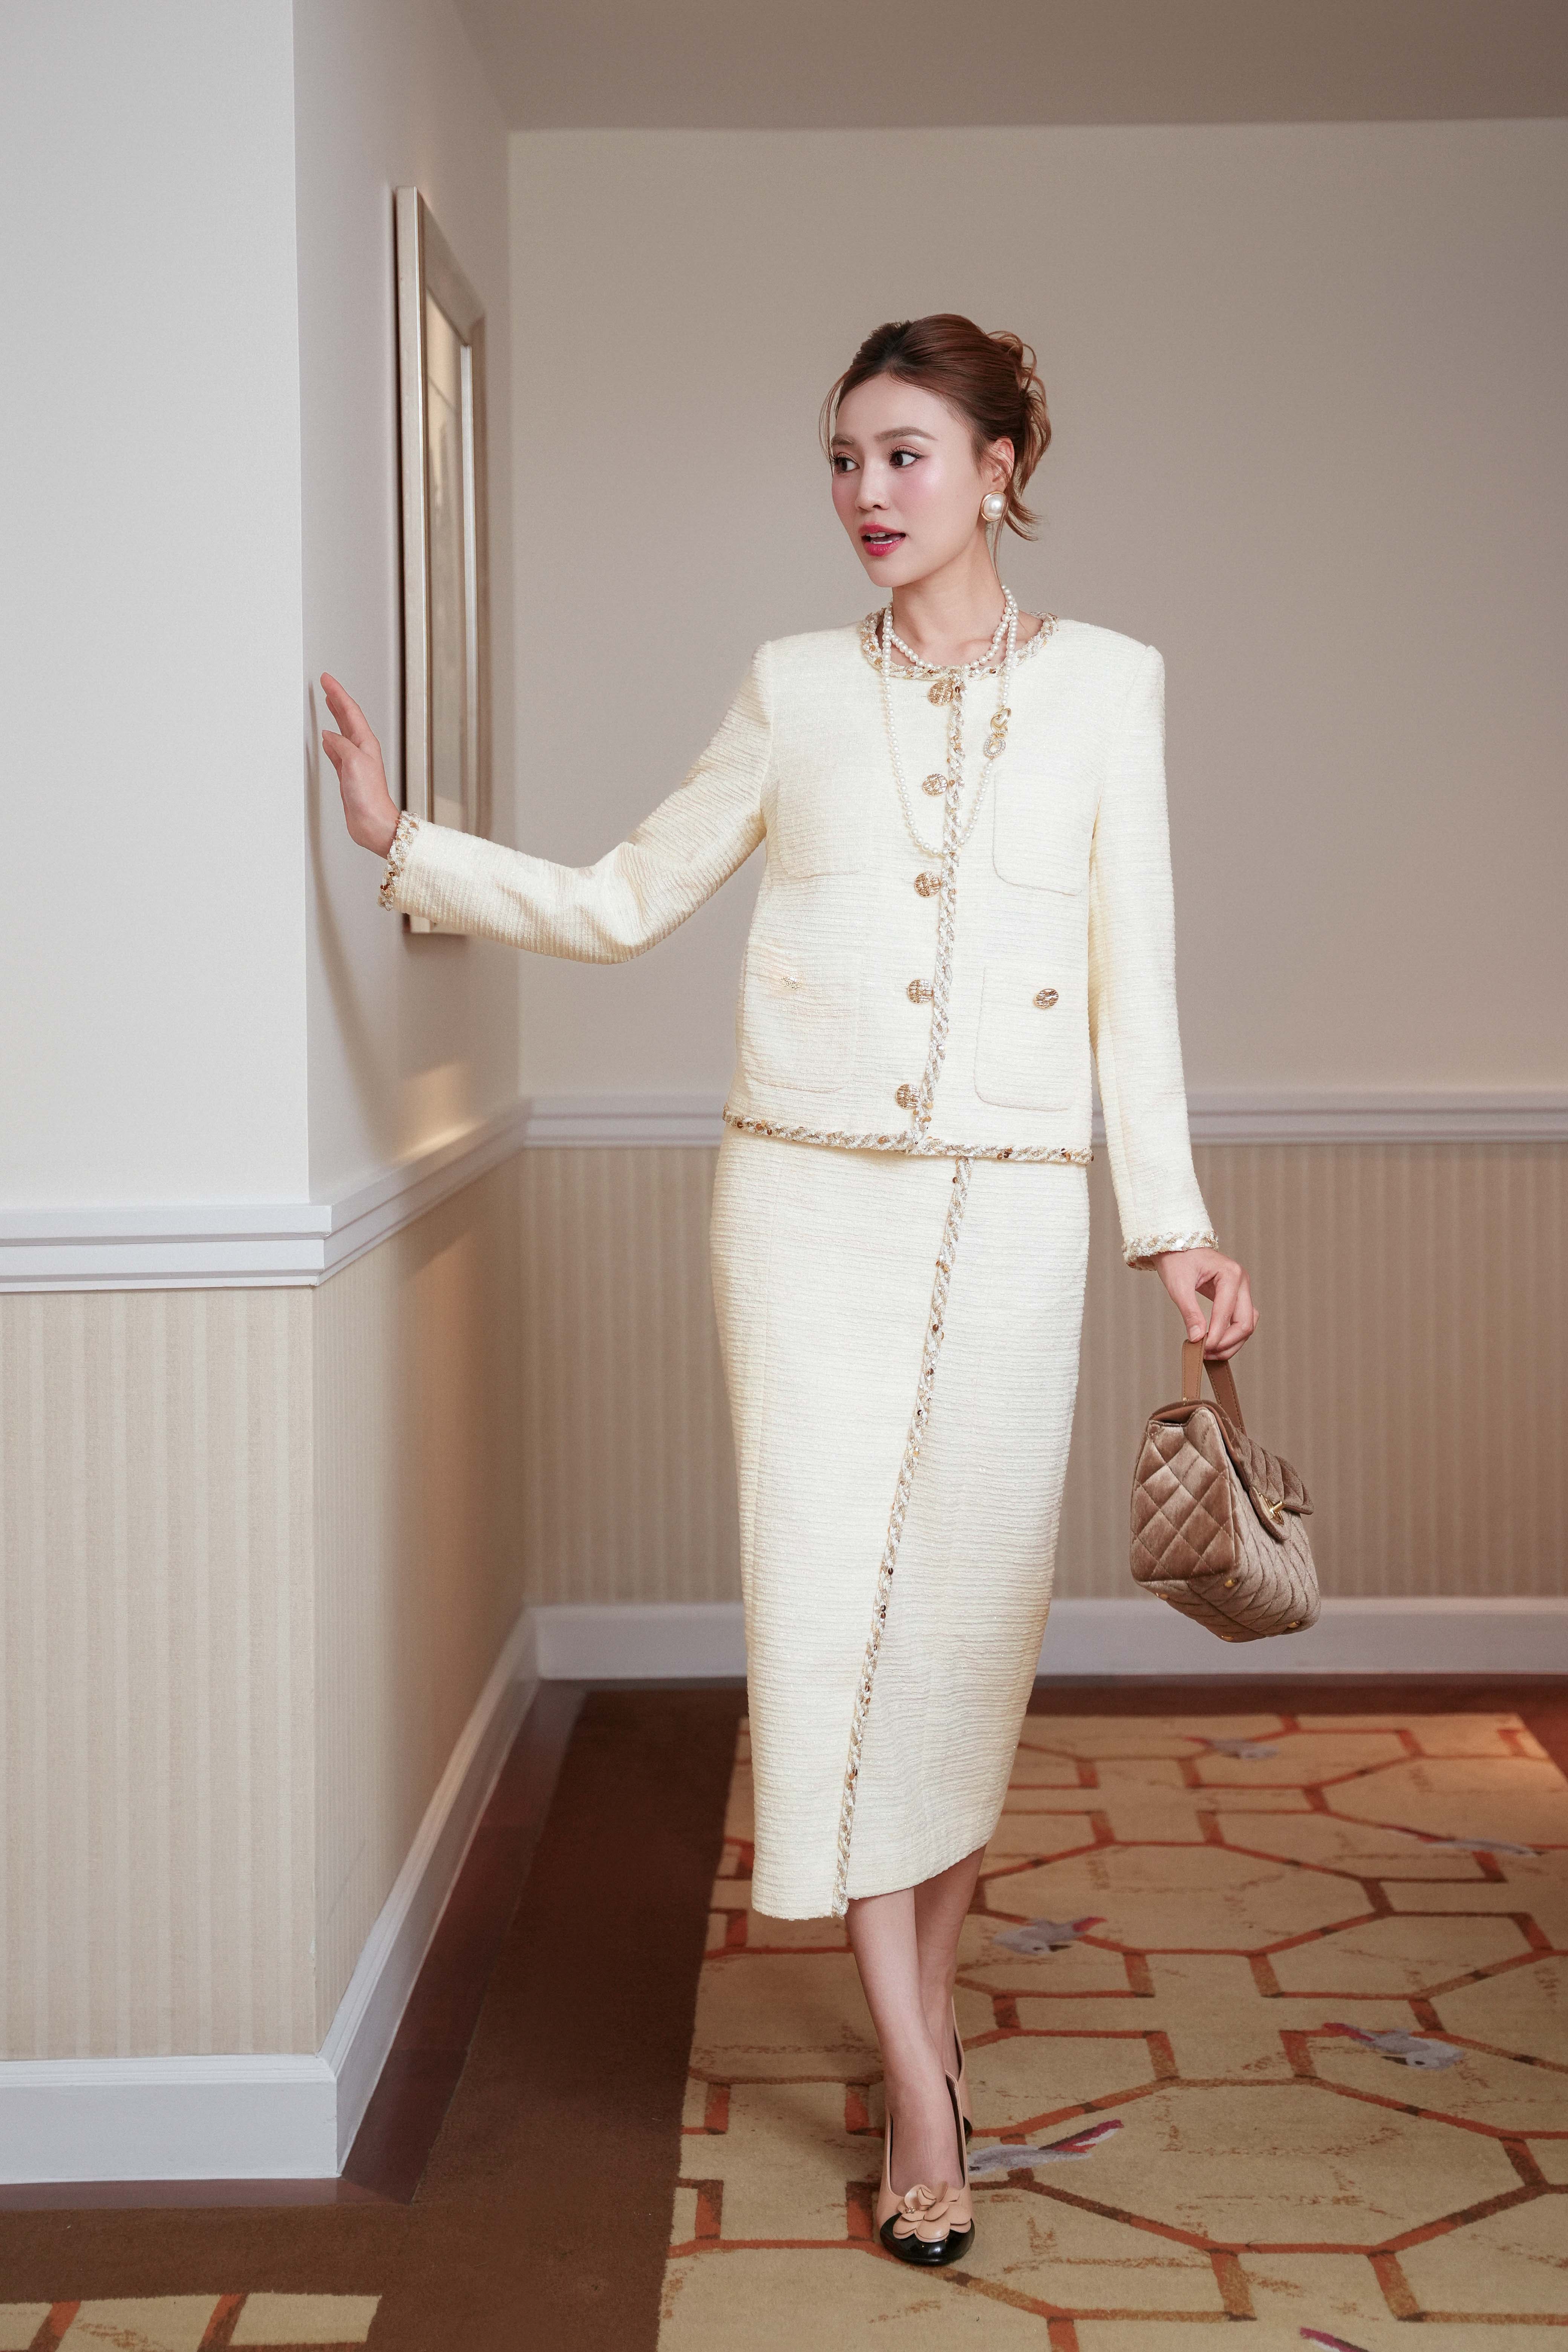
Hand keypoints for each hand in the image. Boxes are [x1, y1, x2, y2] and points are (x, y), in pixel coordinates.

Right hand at [320, 673, 399, 856]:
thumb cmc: (370, 797)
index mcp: (366, 743)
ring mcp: (355, 762)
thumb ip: (340, 746)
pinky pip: (337, 752)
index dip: (338, 693)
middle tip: (327, 686)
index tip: (327, 680)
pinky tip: (327, 740)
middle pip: (347, 718)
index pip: (350, 711)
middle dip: (337, 700)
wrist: (373, 823)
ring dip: (334, 717)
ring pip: (342, 733)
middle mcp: (362, 750)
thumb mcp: (354, 762)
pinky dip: (331, 743)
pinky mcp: (348, 775)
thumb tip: (330, 736)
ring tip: (328, 704)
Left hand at [1152, 1244, 1257, 1359]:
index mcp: (1231, 1274)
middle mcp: (1242, 1282)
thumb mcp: (1178, 1285)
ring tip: (1210, 1353)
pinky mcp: (1236, 1296)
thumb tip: (1197, 1339)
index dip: (1217, 1336)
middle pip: (1246, 1323)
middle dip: (1228, 1343)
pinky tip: (1215, 1343)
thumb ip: (1190, 1312)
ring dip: (1232, 1342)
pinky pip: (1240, 1320)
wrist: (1177, 1245)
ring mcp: (1242, 1289)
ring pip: (1247, 1324)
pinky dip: (1231, 1334)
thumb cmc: (1177, 1260)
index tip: (1201, 1351)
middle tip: (1206, 1354)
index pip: (1228, 1314)